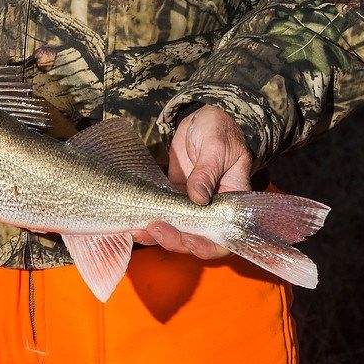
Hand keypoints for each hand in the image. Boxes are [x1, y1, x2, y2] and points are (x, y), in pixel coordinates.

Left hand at [133, 105, 251, 258]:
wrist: (204, 118)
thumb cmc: (219, 130)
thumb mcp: (216, 147)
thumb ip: (207, 172)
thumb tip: (198, 198)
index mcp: (230, 201)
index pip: (222, 236)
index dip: (206, 245)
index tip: (189, 240)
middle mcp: (212, 209)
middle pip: (195, 237)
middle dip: (176, 239)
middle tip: (155, 229)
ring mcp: (191, 203)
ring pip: (176, 228)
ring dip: (158, 234)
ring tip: (139, 230)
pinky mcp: (173, 194)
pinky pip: (162, 211)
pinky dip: (148, 218)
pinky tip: (133, 223)